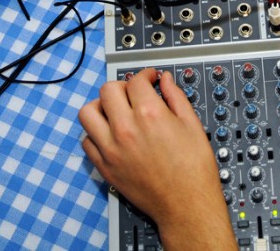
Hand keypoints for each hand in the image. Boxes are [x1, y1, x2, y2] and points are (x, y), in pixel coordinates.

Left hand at [78, 68, 235, 249]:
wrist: (186, 205)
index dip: (145, 75)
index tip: (150, 79)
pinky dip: (95, 133)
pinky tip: (111, 134)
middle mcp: (126, 129)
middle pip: (108, 90)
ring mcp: (111, 148)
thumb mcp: (192, 125)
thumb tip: (165, 81)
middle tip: (134, 93)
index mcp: (150, 114)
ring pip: (87, 113)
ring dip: (101, 106)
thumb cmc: (193, 170)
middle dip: (123, 86)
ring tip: (115, 110)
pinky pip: (86, 141)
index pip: (136, 81)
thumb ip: (176, 97)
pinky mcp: (105, 166)